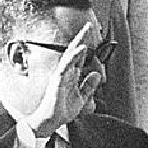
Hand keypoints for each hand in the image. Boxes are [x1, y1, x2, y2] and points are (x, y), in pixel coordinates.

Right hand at [26, 20, 102, 136]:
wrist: (50, 122)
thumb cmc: (61, 111)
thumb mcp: (81, 98)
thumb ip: (88, 86)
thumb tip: (98, 75)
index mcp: (70, 76)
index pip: (79, 58)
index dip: (86, 46)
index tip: (93, 35)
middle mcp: (65, 73)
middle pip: (74, 51)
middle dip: (81, 37)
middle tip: (89, 25)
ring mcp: (60, 75)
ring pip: (69, 54)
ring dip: (78, 42)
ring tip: (86, 30)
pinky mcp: (57, 80)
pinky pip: (66, 65)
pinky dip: (74, 56)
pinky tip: (82, 49)